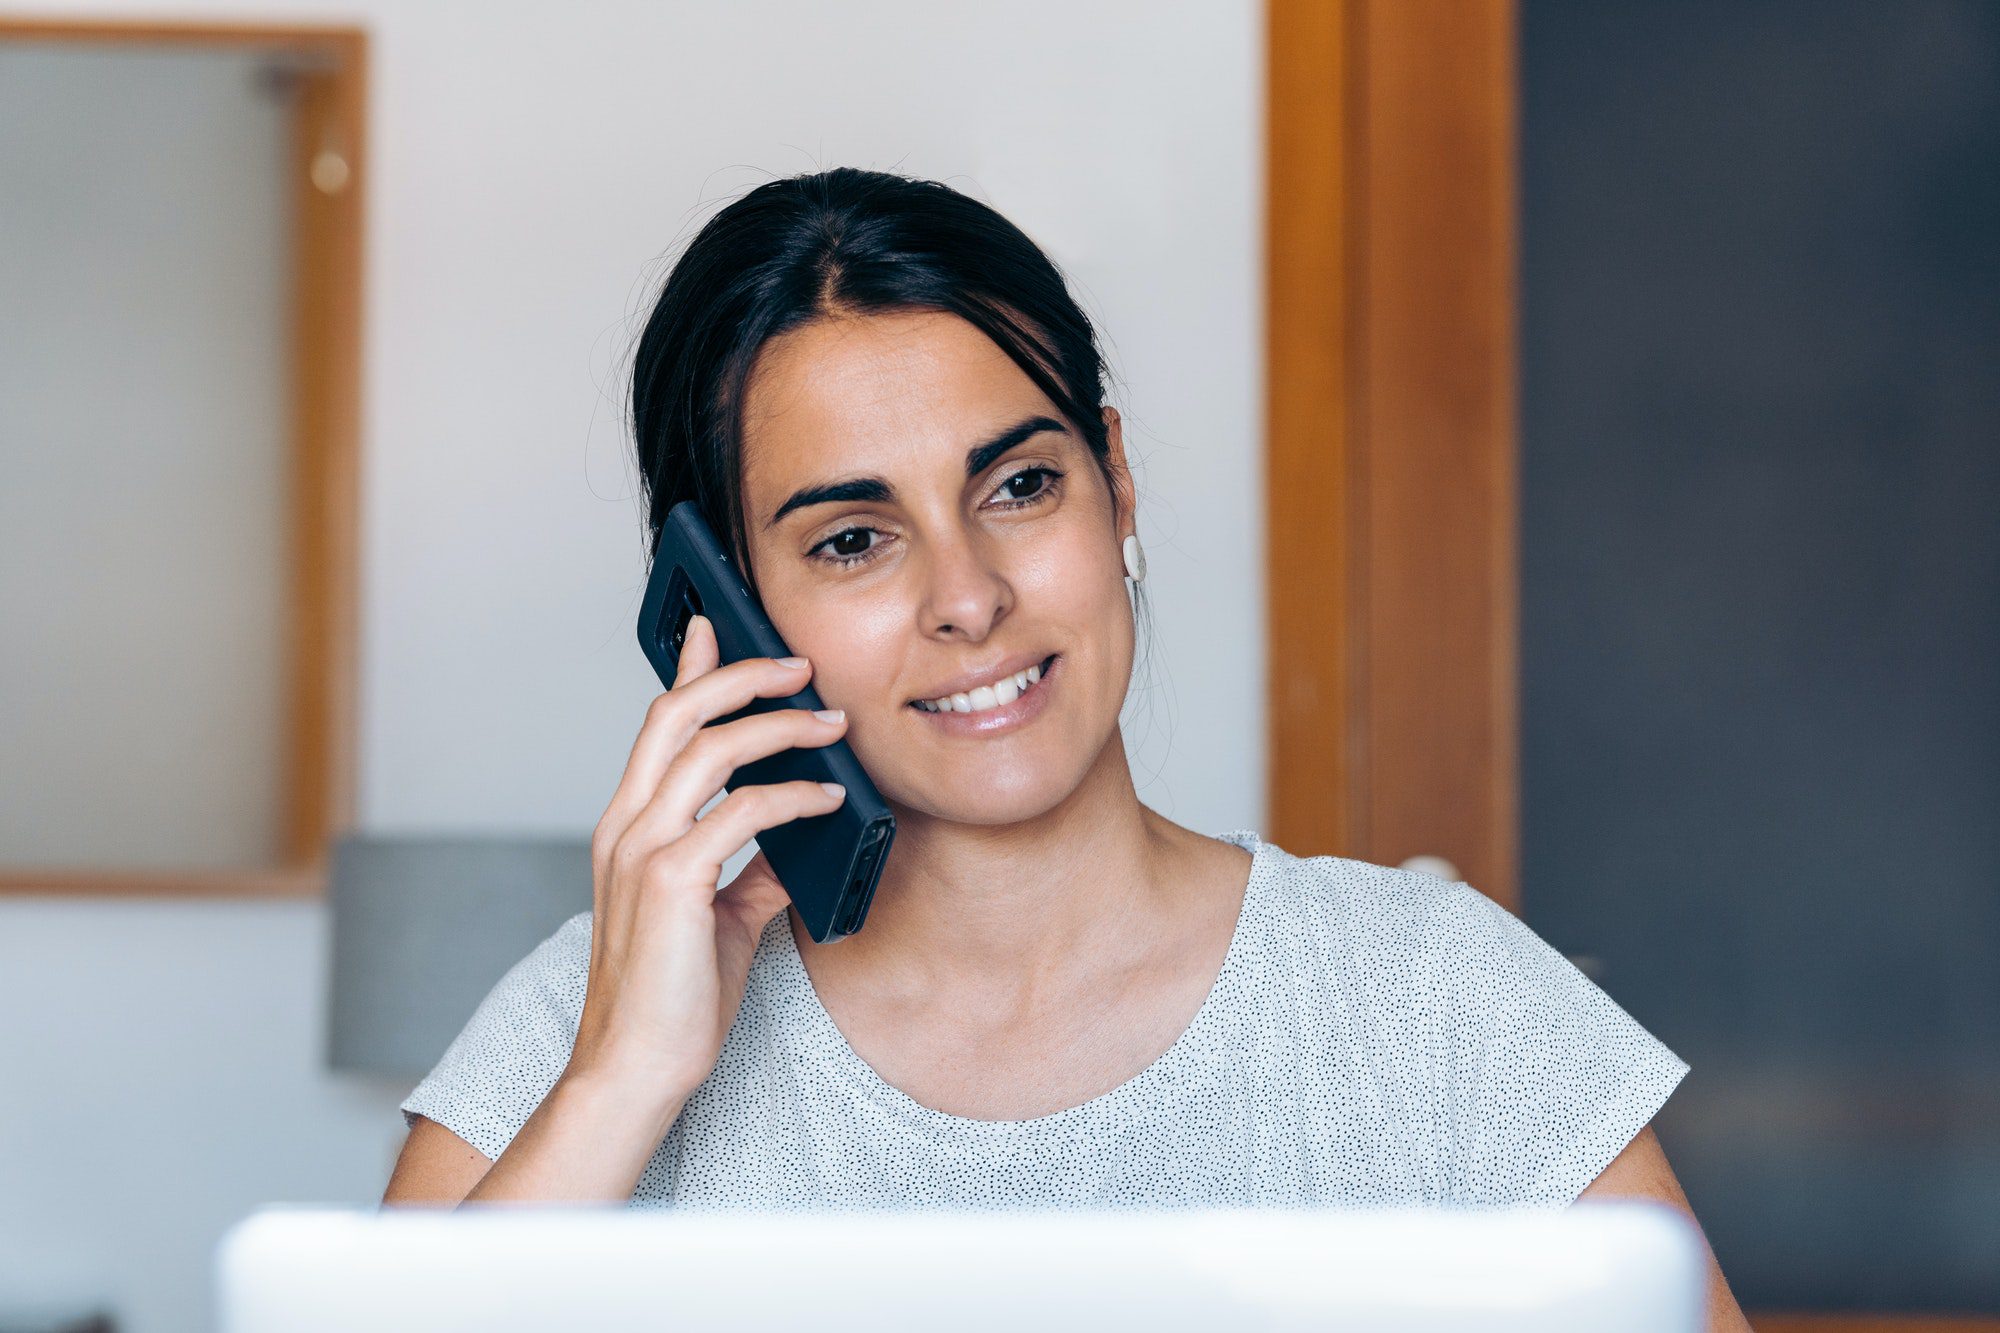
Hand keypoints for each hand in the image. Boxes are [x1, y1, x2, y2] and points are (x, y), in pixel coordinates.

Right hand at [568, 613, 847, 1105]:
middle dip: (742, 676)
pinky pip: (741, 812)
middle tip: (799, 664)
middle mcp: (626, 827)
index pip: (658, 726)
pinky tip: (828, 801)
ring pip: (708, 748)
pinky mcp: (671, 881)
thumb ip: (752, 873)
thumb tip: (798, 843)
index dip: (689, 669)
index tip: (717, 628)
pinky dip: (793, 796)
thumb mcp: (721, 920)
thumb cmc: (672, 1002)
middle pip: (677, 714)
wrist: (635, 1071)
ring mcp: (642, 851)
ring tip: (831, 725)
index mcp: (629, 828)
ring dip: (780, 726)